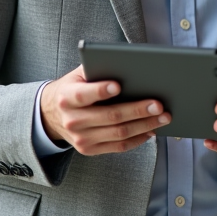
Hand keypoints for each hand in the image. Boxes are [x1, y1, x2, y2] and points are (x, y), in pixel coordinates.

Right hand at [40, 65, 169, 155]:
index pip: (83, 95)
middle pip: (110, 116)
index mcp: (67, 97)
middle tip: (158, 104)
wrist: (53, 114)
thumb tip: (130, 65)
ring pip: (118, 133)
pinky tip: (152, 129)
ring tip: (164, 117)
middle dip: (137, 110)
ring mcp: (81, 138)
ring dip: (145, 125)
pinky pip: (119, 147)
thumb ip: (98, 68)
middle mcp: (72, 120)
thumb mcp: (79, 74)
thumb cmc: (75, 88)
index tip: (118, 85)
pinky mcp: (90, 150)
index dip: (100, 91)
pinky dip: (138, 138)